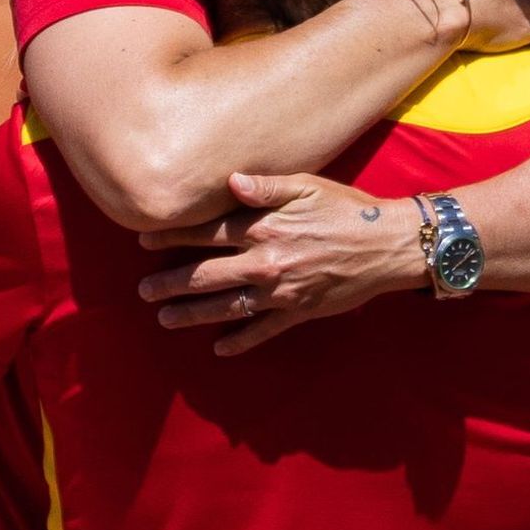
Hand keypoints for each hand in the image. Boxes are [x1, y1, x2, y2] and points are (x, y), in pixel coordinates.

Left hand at [139, 172, 425, 353]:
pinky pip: (262, 331)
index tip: (143, 242)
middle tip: (142, 291)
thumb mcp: (308, 185)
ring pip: (225, 307)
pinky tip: (219, 349)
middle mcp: (266, 262)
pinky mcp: (298, 312)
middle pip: (206, 275)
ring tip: (165, 319)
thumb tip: (229, 181)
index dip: (172, 237)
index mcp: (264, 227)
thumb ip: (266, 186)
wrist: (387, 246)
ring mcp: (280, 292)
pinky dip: (240, 342)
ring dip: (192, 314)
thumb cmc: (348, 209)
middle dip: (170, 283)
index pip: (206, 233)